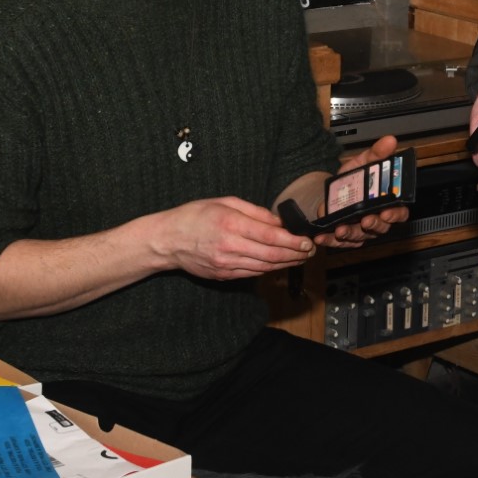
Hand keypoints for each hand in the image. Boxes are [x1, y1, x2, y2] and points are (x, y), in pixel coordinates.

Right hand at [152, 197, 316, 279]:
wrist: (167, 241)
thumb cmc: (194, 216)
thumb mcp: (225, 202)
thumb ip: (255, 211)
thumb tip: (279, 220)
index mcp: (231, 223)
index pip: (270, 235)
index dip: (293, 241)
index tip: (307, 241)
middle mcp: (230, 246)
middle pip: (272, 254)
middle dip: (295, 254)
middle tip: (310, 251)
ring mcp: (226, 264)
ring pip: (265, 267)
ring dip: (286, 264)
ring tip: (300, 258)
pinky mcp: (223, 275)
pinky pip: (252, 273)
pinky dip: (269, 269)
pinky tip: (279, 263)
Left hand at [315, 136, 408, 246]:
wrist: (332, 189)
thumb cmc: (355, 178)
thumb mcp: (364, 162)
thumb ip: (377, 153)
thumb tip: (390, 141)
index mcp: (386, 203)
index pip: (399, 212)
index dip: (395, 214)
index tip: (387, 212)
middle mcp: (376, 218)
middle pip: (381, 228)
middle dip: (374, 226)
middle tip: (366, 221)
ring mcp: (361, 230)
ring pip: (360, 237)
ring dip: (351, 234)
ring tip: (340, 229)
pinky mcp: (344, 236)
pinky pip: (339, 242)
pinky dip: (330, 241)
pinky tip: (322, 237)